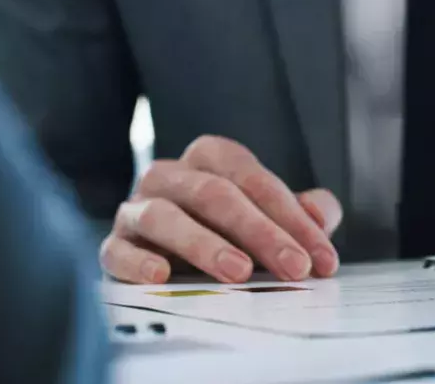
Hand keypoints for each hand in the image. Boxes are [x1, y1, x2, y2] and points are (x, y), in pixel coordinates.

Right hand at [100, 135, 342, 283]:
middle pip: (214, 194)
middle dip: (260, 232)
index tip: (321, 257)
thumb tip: (321, 214)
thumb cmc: (225, 228)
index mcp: (209, 158)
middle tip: (293, 267)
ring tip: (238, 272)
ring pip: (165, 216)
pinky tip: (161, 275)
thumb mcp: (270, 216)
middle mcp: (170, 176)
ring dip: (204, 244)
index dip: (292, 218)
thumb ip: (303, 211)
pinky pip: (117, 250)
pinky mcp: (113, 245)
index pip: (253, 179)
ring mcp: (136, 208)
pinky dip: (138, 262)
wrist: (163, 249)